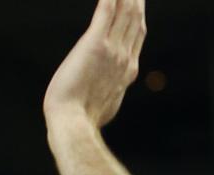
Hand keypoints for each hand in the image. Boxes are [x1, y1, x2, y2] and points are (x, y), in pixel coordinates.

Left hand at [43, 0, 145, 130]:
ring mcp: (112, 50)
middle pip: (135, 19)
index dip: (138, 16)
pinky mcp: (95, 44)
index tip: (137, 3)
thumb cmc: (83, 120)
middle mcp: (124, 57)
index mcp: (126, 71)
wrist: (74, 123)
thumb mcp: (104, 105)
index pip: (137, 35)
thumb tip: (107, 96)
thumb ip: (109, 92)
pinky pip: (106, 12)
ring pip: (125, 12)